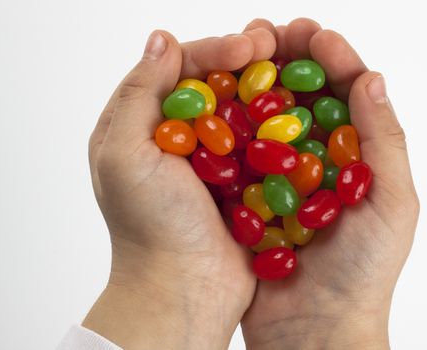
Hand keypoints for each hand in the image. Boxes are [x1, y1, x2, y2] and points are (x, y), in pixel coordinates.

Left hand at [84, 27, 275, 349]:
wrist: (184, 287)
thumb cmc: (148, 226)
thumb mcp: (126, 155)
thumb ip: (139, 94)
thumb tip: (161, 38)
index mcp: (144, 124)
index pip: (180, 69)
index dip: (215, 50)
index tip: (250, 46)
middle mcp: (179, 136)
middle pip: (215, 83)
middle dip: (247, 61)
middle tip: (278, 45)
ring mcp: (214, 157)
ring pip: (243, 108)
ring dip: (267, 87)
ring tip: (296, 69)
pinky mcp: (243, 177)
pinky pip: (262, 141)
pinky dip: (280, 124)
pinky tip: (300, 110)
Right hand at [241, 19, 419, 349]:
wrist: (314, 329)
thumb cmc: (363, 273)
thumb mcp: (391, 205)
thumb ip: (384, 142)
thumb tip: (372, 77)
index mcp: (357, 156)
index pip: (347, 95)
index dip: (333, 60)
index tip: (314, 35)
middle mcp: (319, 160)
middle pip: (303, 98)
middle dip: (289, 61)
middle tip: (271, 32)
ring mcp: (282, 175)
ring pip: (269, 118)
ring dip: (257, 85)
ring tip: (242, 55)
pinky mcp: (251, 195)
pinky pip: (242, 153)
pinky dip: (232, 126)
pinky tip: (219, 102)